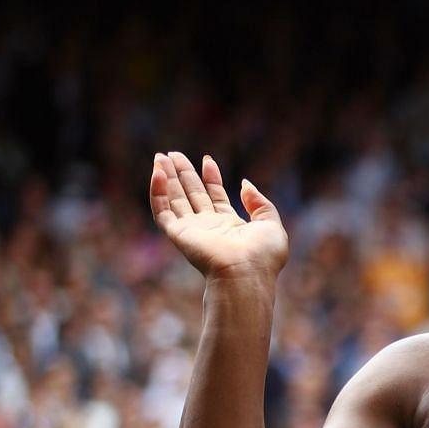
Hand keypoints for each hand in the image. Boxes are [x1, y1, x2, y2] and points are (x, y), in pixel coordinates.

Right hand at [149, 151, 288, 280]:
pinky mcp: (178, 234)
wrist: (246, 273)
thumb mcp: (271, 224)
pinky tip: (157, 173)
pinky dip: (157, 192)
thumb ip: (260, 203)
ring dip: (167, 177)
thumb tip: (245, 183)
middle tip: (173, 153)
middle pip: (192, 194)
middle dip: (184, 173)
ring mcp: (192, 230)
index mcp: (230, 226)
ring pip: (175, 199)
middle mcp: (209, 227)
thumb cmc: (263, 255)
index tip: (207, 159)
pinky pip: (162, 211)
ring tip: (161, 156)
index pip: (216, 197)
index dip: (211, 177)